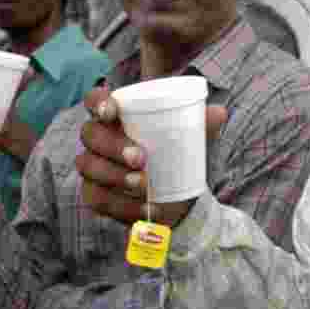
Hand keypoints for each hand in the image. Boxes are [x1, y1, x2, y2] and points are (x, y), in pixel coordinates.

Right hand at [76, 86, 227, 225]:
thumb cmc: (176, 152)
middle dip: (113, 146)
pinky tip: (144, 208)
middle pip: (90, 135)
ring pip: (89, 167)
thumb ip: (203, 122)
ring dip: (116, 176)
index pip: (95, 100)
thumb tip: (220, 113)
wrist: (176, 193)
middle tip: (141, 158)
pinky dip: (122, 204)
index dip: (97, 102)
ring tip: (145, 185)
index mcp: (116, 116)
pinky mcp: (94, 194)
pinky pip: (98, 199)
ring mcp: (92, 166)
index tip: (111, 111)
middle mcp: (97, 138)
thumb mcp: (192, 136)